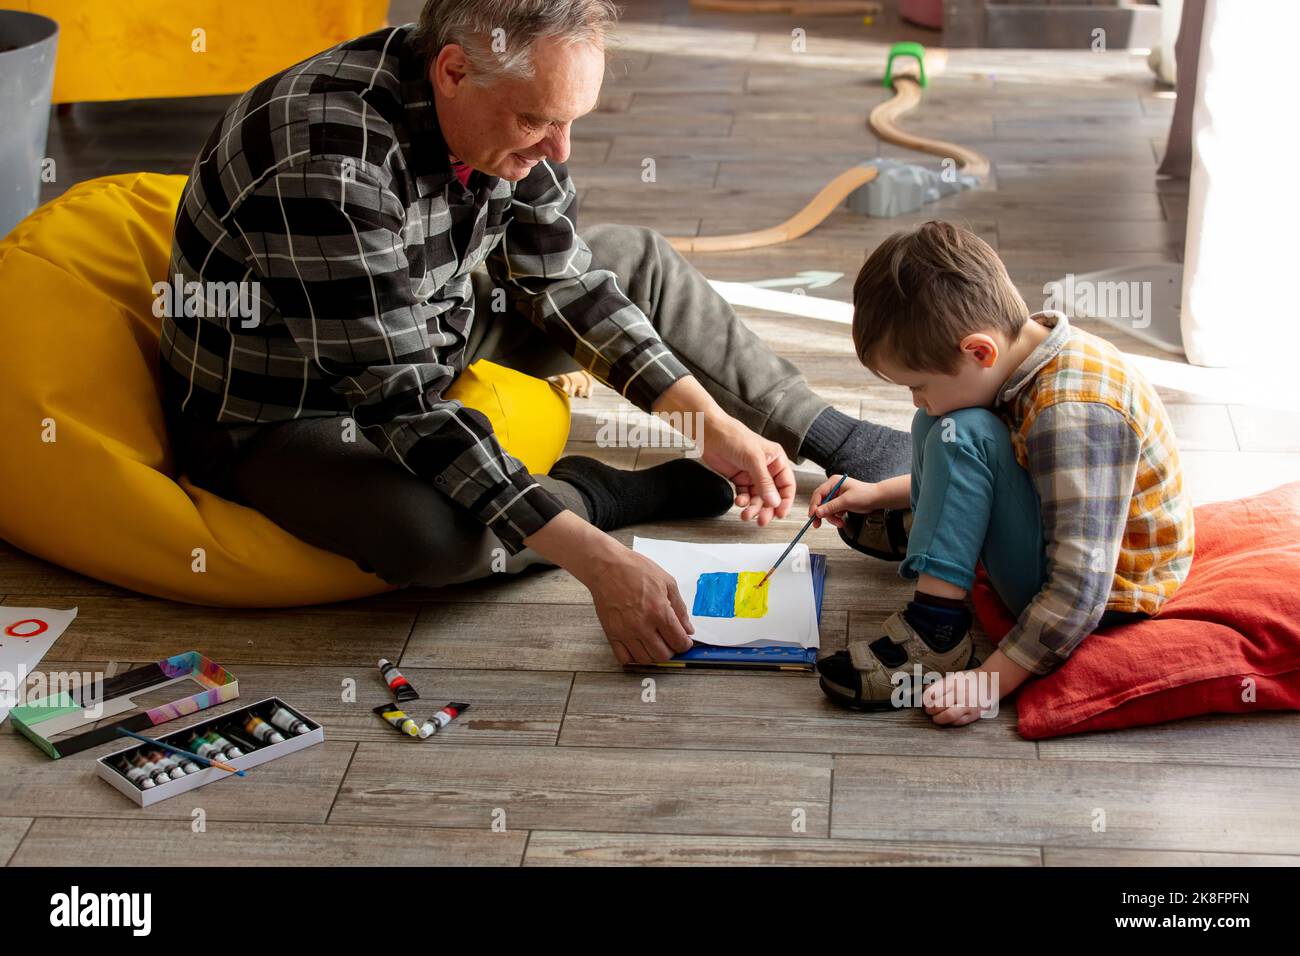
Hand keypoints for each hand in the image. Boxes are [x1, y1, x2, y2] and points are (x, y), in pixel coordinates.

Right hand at [523, 510, 693, 664]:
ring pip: (645, 660)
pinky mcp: (611, 634)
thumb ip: (679, 608)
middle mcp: (643, 626)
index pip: (678, 641)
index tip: (685, 641)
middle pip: (663, 655)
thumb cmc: (635, 569)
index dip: (685, 644)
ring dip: (654, 655)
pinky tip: (638, 646)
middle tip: (670, 642)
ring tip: (655, 643)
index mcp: (659, 612)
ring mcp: (625, 632)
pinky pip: (624, 658)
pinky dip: (633, 657)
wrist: (606, 566)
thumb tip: (688, 628)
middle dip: (671, 651)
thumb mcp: (667, 582)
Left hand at [698, 417, 795, 526]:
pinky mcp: (739, 478)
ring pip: (757, 497)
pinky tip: (739, 502)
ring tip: (746, 514)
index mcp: (776, 460)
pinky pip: (745, 495)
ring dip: (753, 507)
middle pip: (772, 495)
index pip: (787, 484)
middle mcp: (766, 468)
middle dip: (766, 508)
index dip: (785, 500)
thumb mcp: (754, 460)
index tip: (779, 513)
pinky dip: (743, 501)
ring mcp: (752, 474)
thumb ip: (765, 482)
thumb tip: (774, 502)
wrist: (710, 433)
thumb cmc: (734, 437)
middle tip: (761, 520)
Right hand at [808, 475, 882, 528]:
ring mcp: (836, 496)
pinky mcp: (840, 502)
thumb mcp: (846, 501)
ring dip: (831, 518)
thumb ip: (831, 507)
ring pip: (826, 509)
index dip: (814, 505)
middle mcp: (833, 488)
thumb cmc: (865, 495)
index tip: (813, 515)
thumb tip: (818, 512)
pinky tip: (841, 520)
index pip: (818, 494)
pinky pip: (832, 511)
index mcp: (833, 482)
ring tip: (839, 523)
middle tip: (817, 524)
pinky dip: (835, 517)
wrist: (877, 499)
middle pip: (821, 502)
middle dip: (822, 514)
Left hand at [922, 671, 990, 725]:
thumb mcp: (954, 676)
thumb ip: (939, 684)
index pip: (932, 693)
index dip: (925, 699)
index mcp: (953, 682)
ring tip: (935, 717)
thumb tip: (924, 690)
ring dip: (938, 718)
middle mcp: (960, 693)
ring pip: (947, 715)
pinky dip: (949, 722)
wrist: (991, 682)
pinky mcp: (974, 714)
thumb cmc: (970, 679)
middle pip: (938, 705)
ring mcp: (968, 704)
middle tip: (928, 710)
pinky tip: (947, 718)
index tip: (924, 701)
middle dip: (929, 710)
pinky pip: (958, 722)